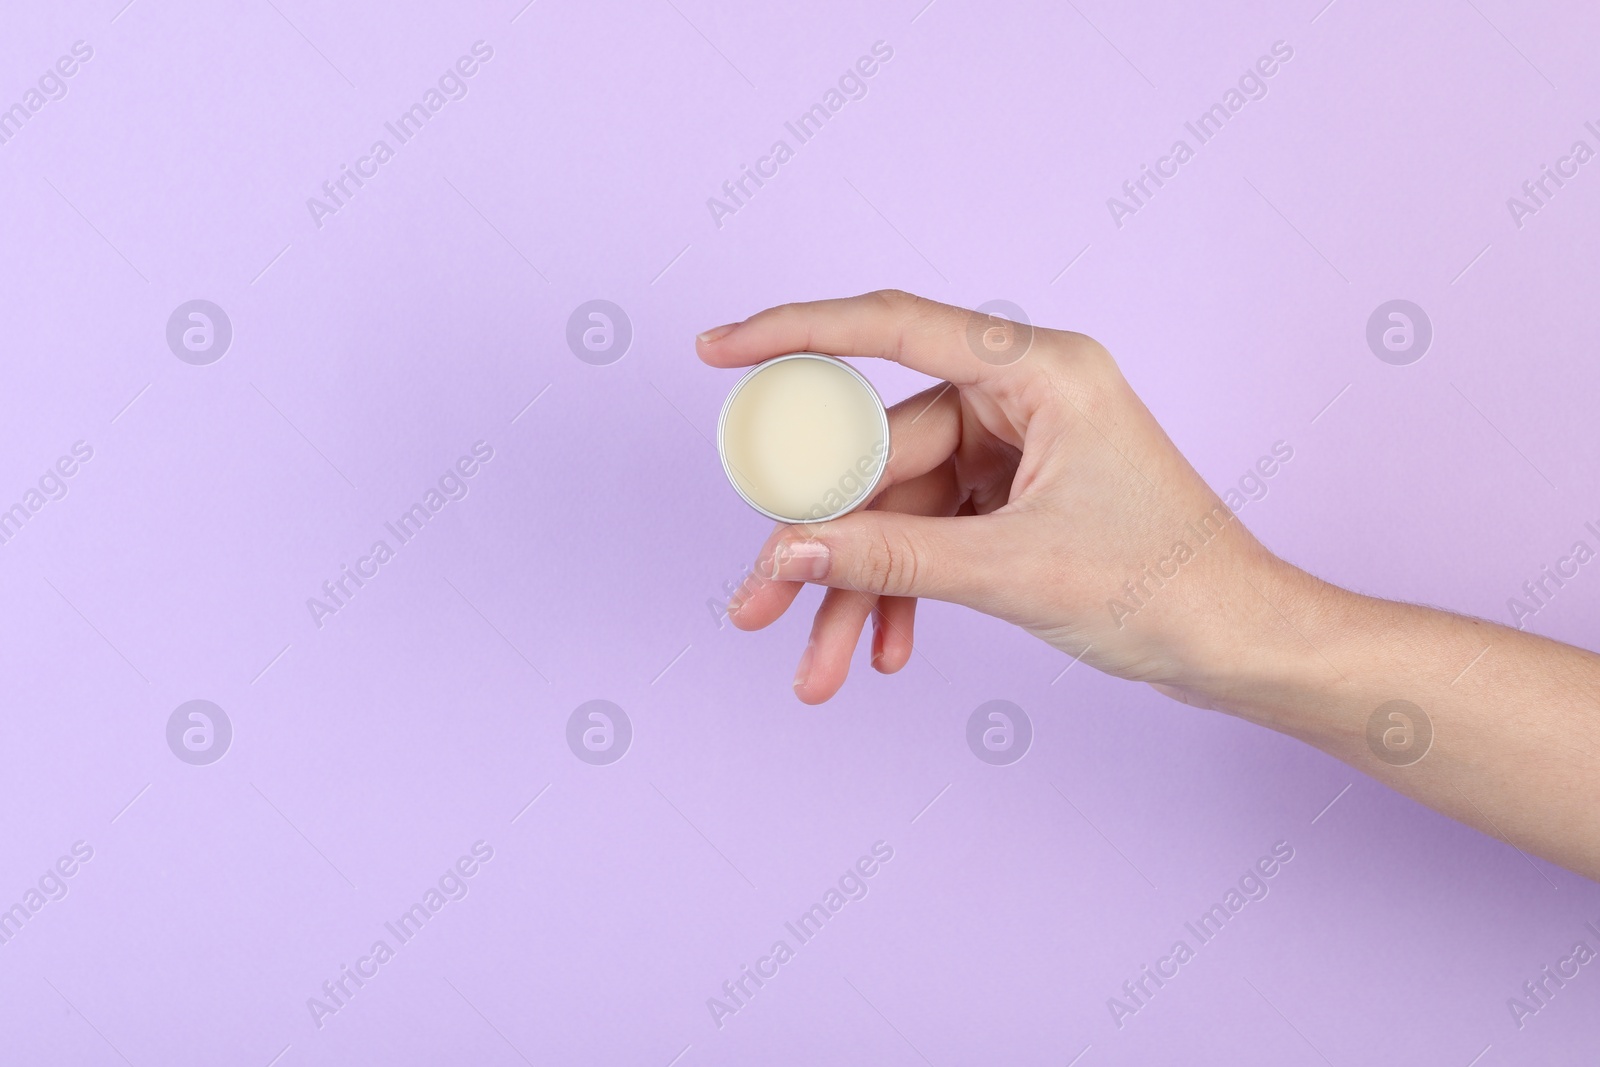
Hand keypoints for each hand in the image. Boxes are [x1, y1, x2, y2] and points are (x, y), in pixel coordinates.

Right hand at [696, 290, 1292, 703]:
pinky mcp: (1021, 500)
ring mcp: (1021, 451)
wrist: (1245, 647)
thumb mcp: (1012, 570)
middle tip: (757, 600)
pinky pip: (935, 535)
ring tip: (818, 666)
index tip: (717, 350)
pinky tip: (887, 650)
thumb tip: (788, 553)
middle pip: (882, 456)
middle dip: (822, 543)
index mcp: (1040, 371)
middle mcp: (1025, 398)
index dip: (793, 334)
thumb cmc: (1170, 587)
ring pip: (901, 510)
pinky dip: (908, 591)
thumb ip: (890, 556)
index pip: (892, 328)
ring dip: (859, 589)